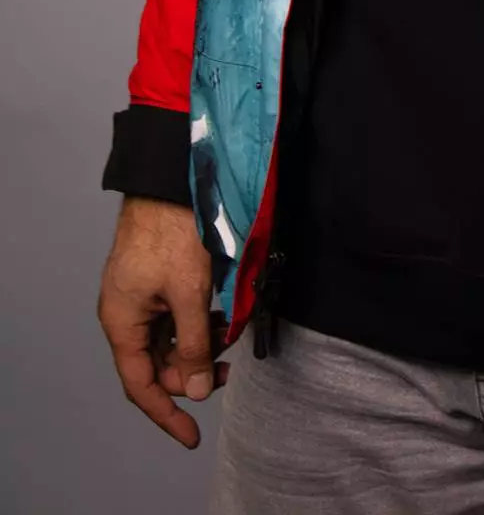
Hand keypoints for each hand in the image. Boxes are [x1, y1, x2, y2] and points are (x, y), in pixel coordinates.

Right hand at [98, 197, 228, 449]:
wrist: (170, 180)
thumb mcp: (188, 293)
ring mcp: (141, 298)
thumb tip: (195, 390)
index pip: (141, 386)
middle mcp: (126, 315)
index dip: (166, 414)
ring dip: (199, 346)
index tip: (191, 436)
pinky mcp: (157, 281)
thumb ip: (192, 345)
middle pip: (157, 365)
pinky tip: (221, 315)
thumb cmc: (172, 231)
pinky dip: (198, 323)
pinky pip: (175, 317)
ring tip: (228, 335)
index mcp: (122, 323)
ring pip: (170, 341)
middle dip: (191, 372)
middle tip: (227, 369)